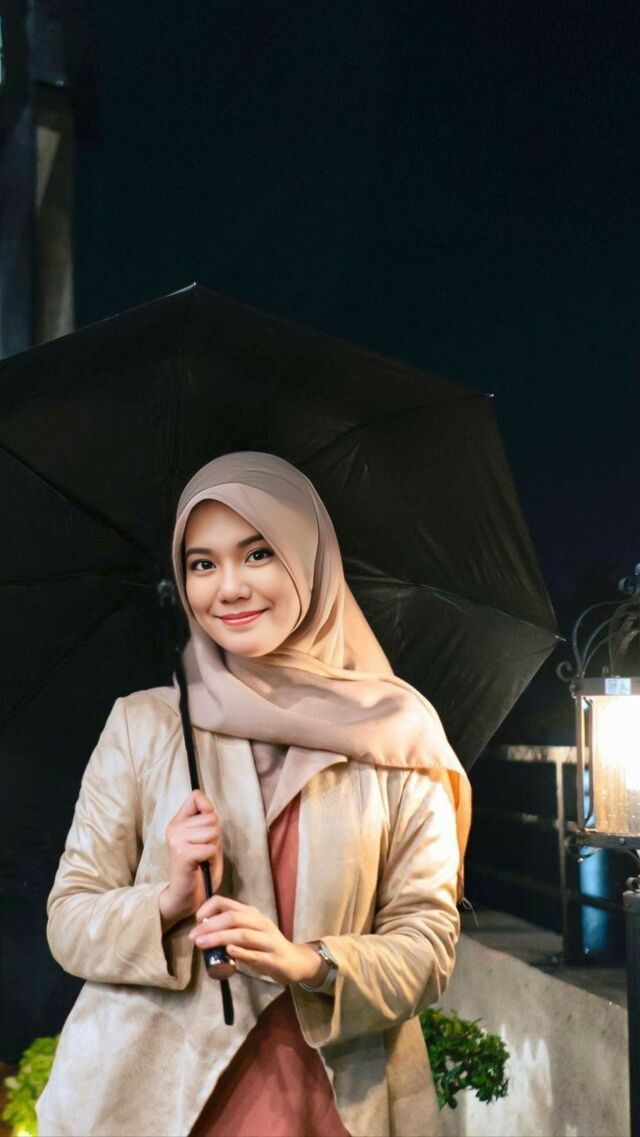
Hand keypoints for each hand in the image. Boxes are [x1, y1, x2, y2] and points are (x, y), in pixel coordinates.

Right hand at [159, 790, 222, 931]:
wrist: (185, 897)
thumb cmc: (199, 868)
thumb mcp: (204, 838)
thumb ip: (206, 819)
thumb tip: (204, 800)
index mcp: (177, 822)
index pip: (197, 797)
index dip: (209, 811)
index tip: (204, 830)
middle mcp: (174, 828)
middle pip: (211, 817)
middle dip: (215, 835)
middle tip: (205, 851)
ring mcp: (177, 840)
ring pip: (212, 831)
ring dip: (214, 847)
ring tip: (204, 858)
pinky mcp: (182, 853)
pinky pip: (210, 848)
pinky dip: (211, 859)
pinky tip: (202, 866)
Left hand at [188, 895, 327, 986]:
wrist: (294, 960)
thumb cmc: (265, 946)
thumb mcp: (248, 932)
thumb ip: (230, 929)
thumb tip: (202, 931)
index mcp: (251, 914)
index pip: (226, 903)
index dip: (208, 909)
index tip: (196, 922)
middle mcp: (260, 923)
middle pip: (233, 918)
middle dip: (210, 926)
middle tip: (194, 937)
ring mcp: (268, 940)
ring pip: (242, 934)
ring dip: (220, 938)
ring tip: (202, 944)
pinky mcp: (273, 958)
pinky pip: (256, 954)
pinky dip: (241, 952)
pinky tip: (229, 952)